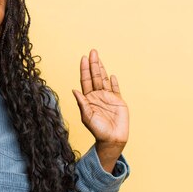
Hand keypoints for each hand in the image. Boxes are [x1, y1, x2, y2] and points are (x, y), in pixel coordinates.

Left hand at [72, 50, 128, 169]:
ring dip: (102, 68)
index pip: (85, 81)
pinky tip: (111, 74)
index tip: (83, 58)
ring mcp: (108, 97)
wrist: (112, 140)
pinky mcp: (118, 101)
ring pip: (104, 79)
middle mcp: (97, 96)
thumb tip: (74, 90)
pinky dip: (114, 81)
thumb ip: (82, 103)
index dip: (84, 69)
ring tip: (99, 57)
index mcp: (88, 99)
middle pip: (95, 76)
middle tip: (92, 51)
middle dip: (93, 64)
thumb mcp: (87, 117)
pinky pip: (116, 88)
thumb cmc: (97, 131)